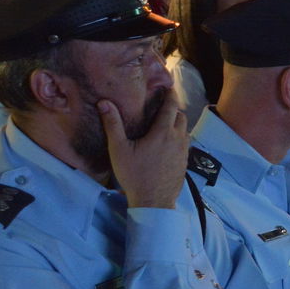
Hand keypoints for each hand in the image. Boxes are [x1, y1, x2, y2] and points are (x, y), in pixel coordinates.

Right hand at [98, 91, 187, 208]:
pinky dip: (178, 136)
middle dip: (174, 108)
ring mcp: (184, 151)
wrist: (154, 202)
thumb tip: (104, 103)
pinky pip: (185, 143)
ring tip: (164, 122)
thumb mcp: (119, 150)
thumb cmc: (135, 175)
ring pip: (185, 130)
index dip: (170, 94)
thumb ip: (113, 125)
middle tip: (163, 105)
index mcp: (163, 132)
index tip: (168, 86)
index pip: (171, 106)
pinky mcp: (185, 162)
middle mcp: (178, 139)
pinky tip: (168, 142)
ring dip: (177, 122)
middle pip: (181, 116)